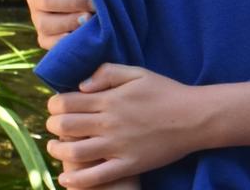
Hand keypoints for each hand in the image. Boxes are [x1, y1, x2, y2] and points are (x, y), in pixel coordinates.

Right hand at [26, 0, 93, 48]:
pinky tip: (81, 37)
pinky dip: (64, 41)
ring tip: (90, 19)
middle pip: (47, 0)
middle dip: (74, 1)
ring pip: (47, 22)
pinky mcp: (45, 38)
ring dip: (69, 21)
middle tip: (96, 2)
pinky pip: (49, 42)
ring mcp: (39, 19)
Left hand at [46, 64, 204, 186]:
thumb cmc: (168, 93)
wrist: (196, 117)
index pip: (65, 102)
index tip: (59, 106)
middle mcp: (110, 123)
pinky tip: (67, 177)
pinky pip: (94, 177)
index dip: (55, 104)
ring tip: (58, 147)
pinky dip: (74, 179)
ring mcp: (118, 145)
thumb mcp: (140, 73)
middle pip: (63, 126)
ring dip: (57, 150)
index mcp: (111, 100)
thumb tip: (82, 85)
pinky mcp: (128, 164)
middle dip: (53, 125)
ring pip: (73, 152)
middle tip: (57, 125)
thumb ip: (109, 72)